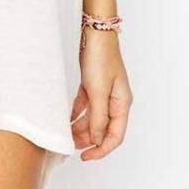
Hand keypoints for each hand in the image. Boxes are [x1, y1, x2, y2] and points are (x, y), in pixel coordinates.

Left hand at [71, 30, 132, 160]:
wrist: (94, 32)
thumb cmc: (101, 58)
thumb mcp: (98, 91)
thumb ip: (98, 118)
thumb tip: (99, 140)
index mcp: (122, 104)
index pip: (115, 136)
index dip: (101, 149)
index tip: (85, 156)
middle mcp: (115, 100)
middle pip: (103, 128)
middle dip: (88, 139)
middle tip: (71, 146)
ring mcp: (104, 91)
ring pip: (93, 117)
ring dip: (81, 127)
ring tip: (66, 134)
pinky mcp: (93, 83)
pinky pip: (86, 104)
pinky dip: (77, 112)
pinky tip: (66, 118)